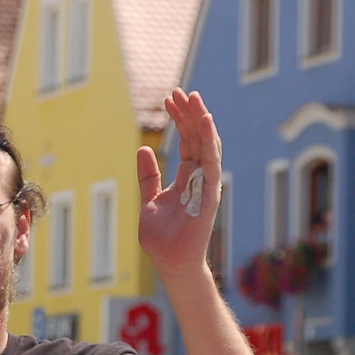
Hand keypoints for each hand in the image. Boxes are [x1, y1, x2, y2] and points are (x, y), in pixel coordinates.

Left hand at [136, 89, 221, 278]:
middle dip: (189, 114)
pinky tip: (205, 120)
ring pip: (207, 145)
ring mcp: (207, 185)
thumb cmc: (162, 239)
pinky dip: (209, 140)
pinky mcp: (210, 193)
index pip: (187, 142)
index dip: (179, 120)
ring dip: (201, 120)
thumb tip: (143, 149)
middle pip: (197, 138)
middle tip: (178, 92)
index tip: (169, 99)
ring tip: (193, 97)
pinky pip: (212, 162)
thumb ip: (148, 177)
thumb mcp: (149, 201)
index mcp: (187, 178)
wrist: (169, 263)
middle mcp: (200, 178)